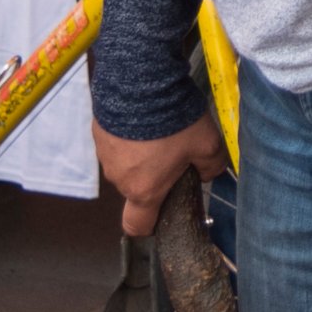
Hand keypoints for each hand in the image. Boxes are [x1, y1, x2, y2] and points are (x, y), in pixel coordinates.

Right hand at [97, 114, 224, 237]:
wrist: (141, 85)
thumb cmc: (173, 121)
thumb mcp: (207, 144)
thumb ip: (211, 166)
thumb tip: (208, 173)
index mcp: (144, 190)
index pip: (137, 226)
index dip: (150, 225)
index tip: (164, 213)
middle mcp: (120, 179)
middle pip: (137, 189)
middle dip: (156, 177)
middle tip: (176, 154)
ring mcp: (106, 157)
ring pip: (127, 165)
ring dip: (142, 155)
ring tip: (162, 130)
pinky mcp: (99, 135)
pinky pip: (117, 144)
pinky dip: (130, 137)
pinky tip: (146, 118)